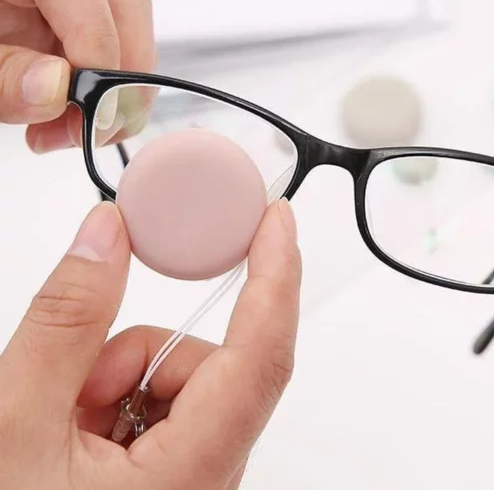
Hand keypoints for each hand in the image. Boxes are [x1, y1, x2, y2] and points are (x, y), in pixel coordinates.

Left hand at [0, 0, 155, 151]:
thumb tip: (57, 86)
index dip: (94, 36)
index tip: (89, 102)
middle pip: (123, 4)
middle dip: (123, 75)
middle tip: (92, 128)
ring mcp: (66, 10)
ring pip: (129, 39)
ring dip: (116, 99)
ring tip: (66, 136)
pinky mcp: (72, 41)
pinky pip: (115, 66)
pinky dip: (105, 105)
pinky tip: (65, 128)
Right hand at [0, 199, 300, 488]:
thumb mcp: (15, 424)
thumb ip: (66, 319)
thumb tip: (106, 233)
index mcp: (190, 476)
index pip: (261, 355)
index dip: (276, 276)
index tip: (277, 219)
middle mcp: (206, 479)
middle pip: (209, 365)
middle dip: (138, 352)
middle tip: (74, 383)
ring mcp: (190, 476)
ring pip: (179, 380)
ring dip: (118, 380)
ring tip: (60, 428)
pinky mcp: (171, 473)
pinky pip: (162, 403)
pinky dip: (116, 400)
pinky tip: (74, 436)